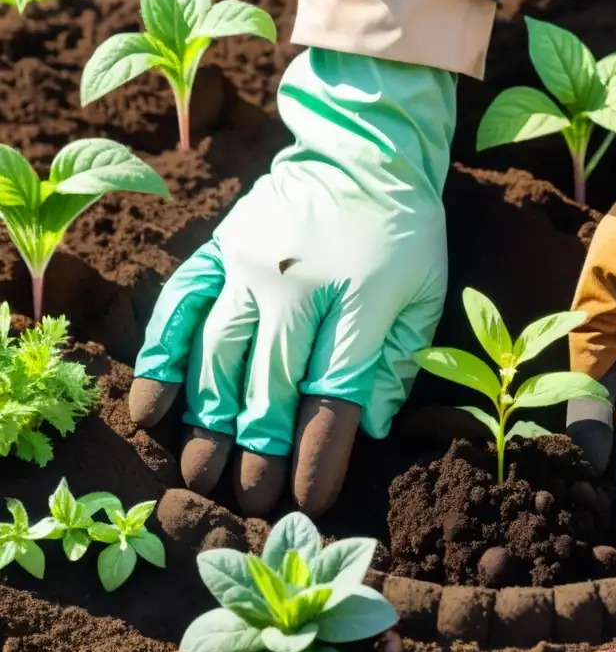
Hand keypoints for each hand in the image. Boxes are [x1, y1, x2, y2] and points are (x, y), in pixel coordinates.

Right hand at [129, 49, 454, 516]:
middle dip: (257, 452)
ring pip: (218, 357)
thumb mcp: (425, 292)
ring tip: (198, 472)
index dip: (319, 454)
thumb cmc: (403, 231)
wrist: (362, 151)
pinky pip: (180, 308)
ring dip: (207, 421)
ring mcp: (249, 265)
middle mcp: (298, 287)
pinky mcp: (217, 249)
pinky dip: (162, 358)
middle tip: (247, 501)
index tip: (308, 499)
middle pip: (270, 386)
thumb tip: (367, 428)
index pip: (335, 395)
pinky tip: (153, 406)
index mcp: (361, 301)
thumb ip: (400, 360)